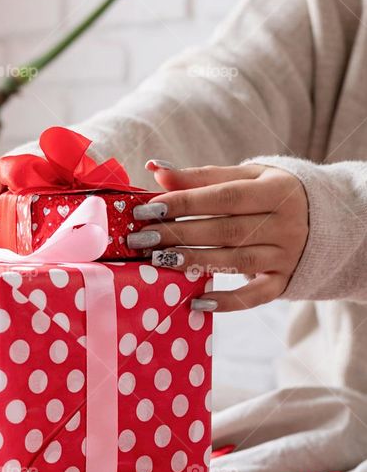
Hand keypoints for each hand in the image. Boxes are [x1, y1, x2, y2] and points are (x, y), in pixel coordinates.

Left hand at [129, 161, 308, 310]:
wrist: (328, 220)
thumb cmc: (272, 194)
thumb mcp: (247, 177)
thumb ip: (203, 176)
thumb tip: (156, 169)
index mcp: (275, 189)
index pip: (223, 196)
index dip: (184, 202)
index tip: (147, 208)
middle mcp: (285, 222)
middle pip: (225, 230)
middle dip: (180, 234)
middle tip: (142, 239)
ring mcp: (287, 255)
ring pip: (236, 261)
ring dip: (194, 262)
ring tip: (159, 262)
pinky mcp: (285, 281)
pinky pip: (255, 296)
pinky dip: (227, 302)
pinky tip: (196, 301)